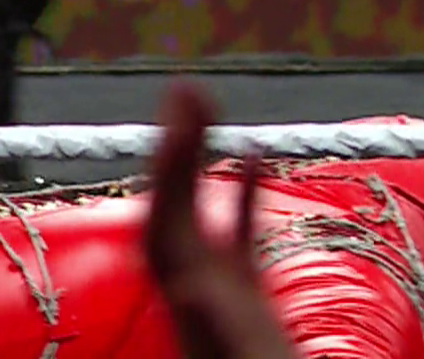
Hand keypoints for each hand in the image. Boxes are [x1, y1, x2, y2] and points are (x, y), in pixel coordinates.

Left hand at [145, 81, 297, 358]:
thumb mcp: (242, 355)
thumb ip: (218, 327)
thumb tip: (191, 292)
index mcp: (195, 314)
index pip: (167, 237)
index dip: (169, 184)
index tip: (177, 131)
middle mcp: (198, 303)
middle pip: (172, 217)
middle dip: (175, 155)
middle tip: (188, 91)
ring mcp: (221, 302)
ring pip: (198, 221)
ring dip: (197, 164)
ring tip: (203, 103)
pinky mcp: (248, 309)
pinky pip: (239, 242)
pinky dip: (243, 198)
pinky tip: (256, 154)